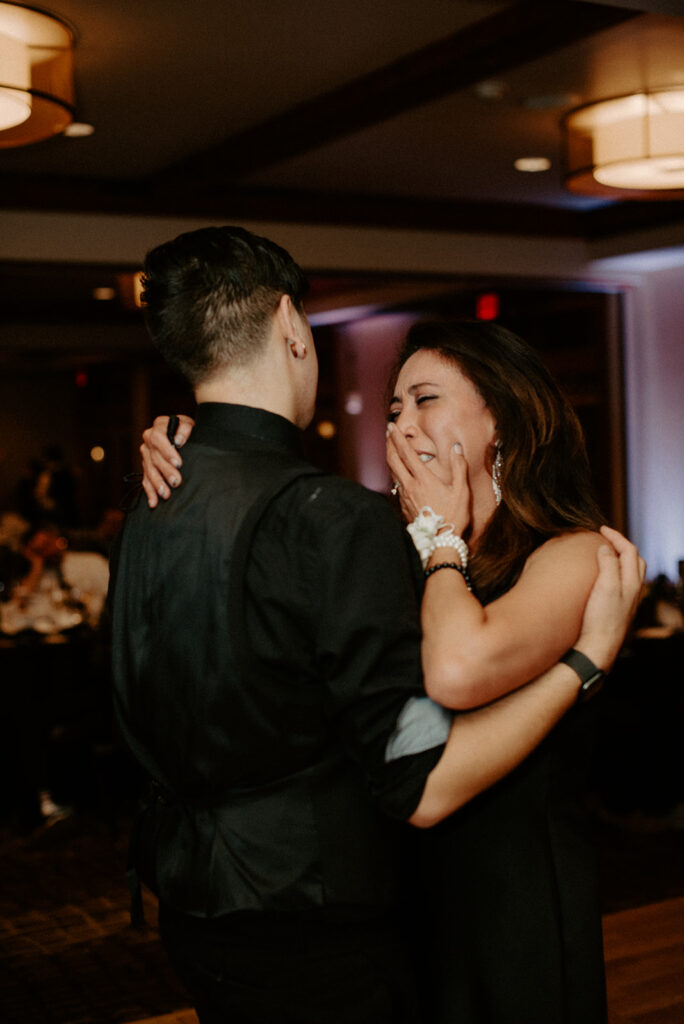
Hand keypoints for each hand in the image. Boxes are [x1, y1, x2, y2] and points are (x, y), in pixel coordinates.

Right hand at [140, 413, 194, 507]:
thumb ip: (185, 429)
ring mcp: (146, 453)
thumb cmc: (189, 430)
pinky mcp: (146, 466)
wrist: (184, 435)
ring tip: (166, 495)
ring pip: (150, 470)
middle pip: (155, 457)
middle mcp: (149, 439)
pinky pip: (145, 480)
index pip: (158, 438)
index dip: (167, 451)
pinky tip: (154, 503)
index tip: (178, 463)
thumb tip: (178, 440)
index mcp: (159, 426)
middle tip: (176, 482)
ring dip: (157, 484)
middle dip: (165, 471)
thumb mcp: (190, 425)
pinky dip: (150, 492)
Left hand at [385, 422, 470, 533]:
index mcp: (423, 479)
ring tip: (391, 448)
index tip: (391, 426)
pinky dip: (395, 473)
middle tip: (388, 432)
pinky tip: (398, 472)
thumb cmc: (453, 516)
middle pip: (393, 460)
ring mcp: (405, 497)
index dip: (397, 438)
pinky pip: (396, 485)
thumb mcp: (462, 491)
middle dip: (389, 444)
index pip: (406, 453)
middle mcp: (410, 486)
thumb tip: (457, 447)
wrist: (440, 541)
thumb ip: (459, 467)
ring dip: (390, 457)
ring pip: (392, 472)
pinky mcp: (403, 506)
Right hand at [575, 525, 645, 670]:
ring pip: (630, 573)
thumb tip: (605, 547)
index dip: (616, 536)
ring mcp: (628, 601)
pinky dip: (616, 573)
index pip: (629, 550)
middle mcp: (634, 590)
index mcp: (632, 581)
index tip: (600, 529)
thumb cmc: (601, 618)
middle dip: (622, 545)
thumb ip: (608, 564)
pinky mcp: (619, 609)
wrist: (598, 646)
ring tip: (605, 555)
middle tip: (606, 539)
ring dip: (620, 559)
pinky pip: (622, 584)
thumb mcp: (605, 586)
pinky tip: (602, 579)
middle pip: (635, 560)